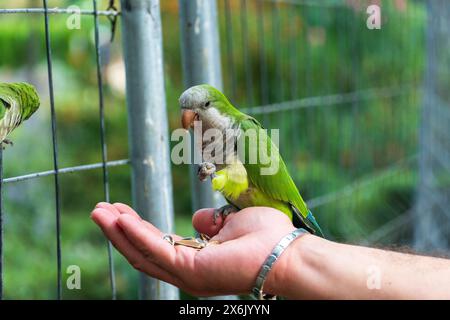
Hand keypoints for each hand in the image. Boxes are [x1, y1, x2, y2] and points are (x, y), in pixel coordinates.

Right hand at [91, 202, 298, 295]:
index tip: (119, 211)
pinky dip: (136, 233)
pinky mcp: (191, 269)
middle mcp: (187, 271)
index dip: (136, 229)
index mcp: (196, 260)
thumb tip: (198, 219)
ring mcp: (188, 273)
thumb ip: (211, 223)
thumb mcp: (230, 223)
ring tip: (99, 212)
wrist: (285, 252)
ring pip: (143, 253)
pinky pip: (156, 249)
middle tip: (99, 210)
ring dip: (119, 232)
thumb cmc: (265, 236)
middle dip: (119, 231)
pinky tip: (120, 218)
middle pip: (143, 252)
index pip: (157, 246)